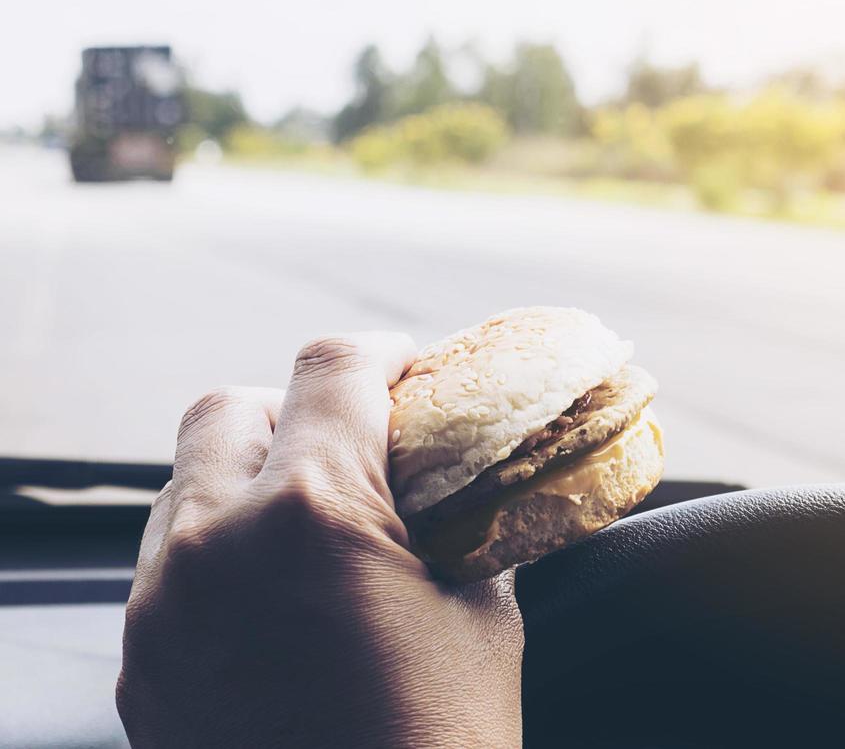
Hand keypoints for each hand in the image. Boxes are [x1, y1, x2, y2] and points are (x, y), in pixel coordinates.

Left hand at [117, 333, 523, 748]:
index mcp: (315, 511)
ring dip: (245, 477)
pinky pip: (166, 566)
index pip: (333, 367)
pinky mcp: (144, 665)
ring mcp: (163, 607)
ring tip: (308, 520)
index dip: (382, 355)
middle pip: (230, 407)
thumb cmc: (444, 739)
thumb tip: (465, 478)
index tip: (406, 369)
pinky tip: (273, 593)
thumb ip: (456, 520)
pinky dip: (217, 551)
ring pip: (184, 485)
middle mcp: (216, 543)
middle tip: (353, 441)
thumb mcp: (480, 607)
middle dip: (296, 407)